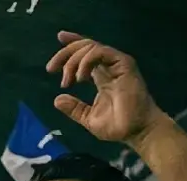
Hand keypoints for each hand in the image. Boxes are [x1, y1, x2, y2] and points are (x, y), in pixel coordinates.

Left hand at [46, 31, 165, 145]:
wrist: (135, 132)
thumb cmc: (117, 127)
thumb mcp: (88, 118)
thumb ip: (74, 108)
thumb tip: (57, 100)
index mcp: (101, 75)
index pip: (85, 54)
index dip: (71, 44)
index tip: (58, 42)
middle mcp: (109, 66)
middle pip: (84, 46)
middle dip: (65, 54)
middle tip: (51, 68)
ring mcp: (117, 64)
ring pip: (90, 47)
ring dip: (73, 60)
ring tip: (67, 80)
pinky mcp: (124, 64)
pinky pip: (100, 52)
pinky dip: (86, 61)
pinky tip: (80, 77)